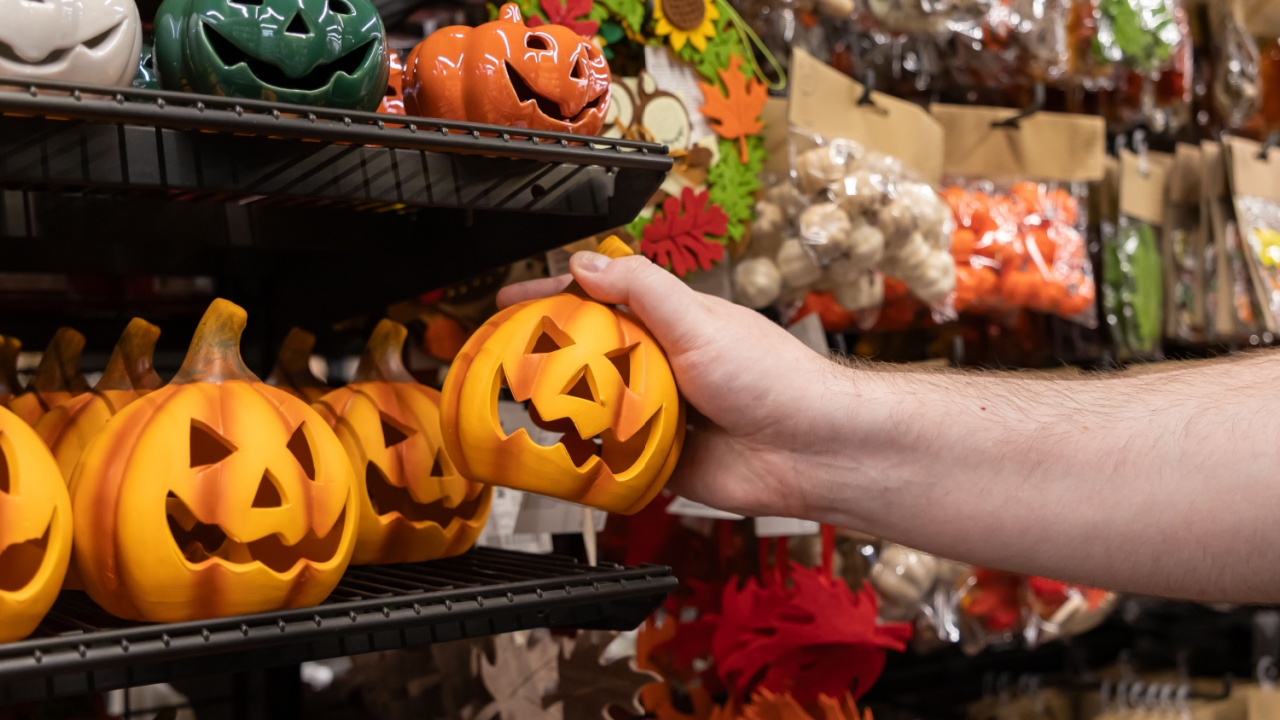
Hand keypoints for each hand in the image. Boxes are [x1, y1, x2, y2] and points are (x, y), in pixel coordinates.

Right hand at [497, 251, 835, 518]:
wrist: (809, 452)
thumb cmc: (773, 379)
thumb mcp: (698, 320)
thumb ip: (642, 290)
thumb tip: (585, 264)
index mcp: (668, 323)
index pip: (596, 301)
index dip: (550, 300)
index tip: (509, 303)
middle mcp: (659, 366)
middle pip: (586, 359)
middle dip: (545, 360)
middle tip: (500, 364)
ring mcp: (658, 415)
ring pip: (594, 410)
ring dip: (563, 412)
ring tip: (517, 412)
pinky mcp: (659, 461)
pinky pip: (611, 459)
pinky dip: (588, 458)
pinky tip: (562, 456)